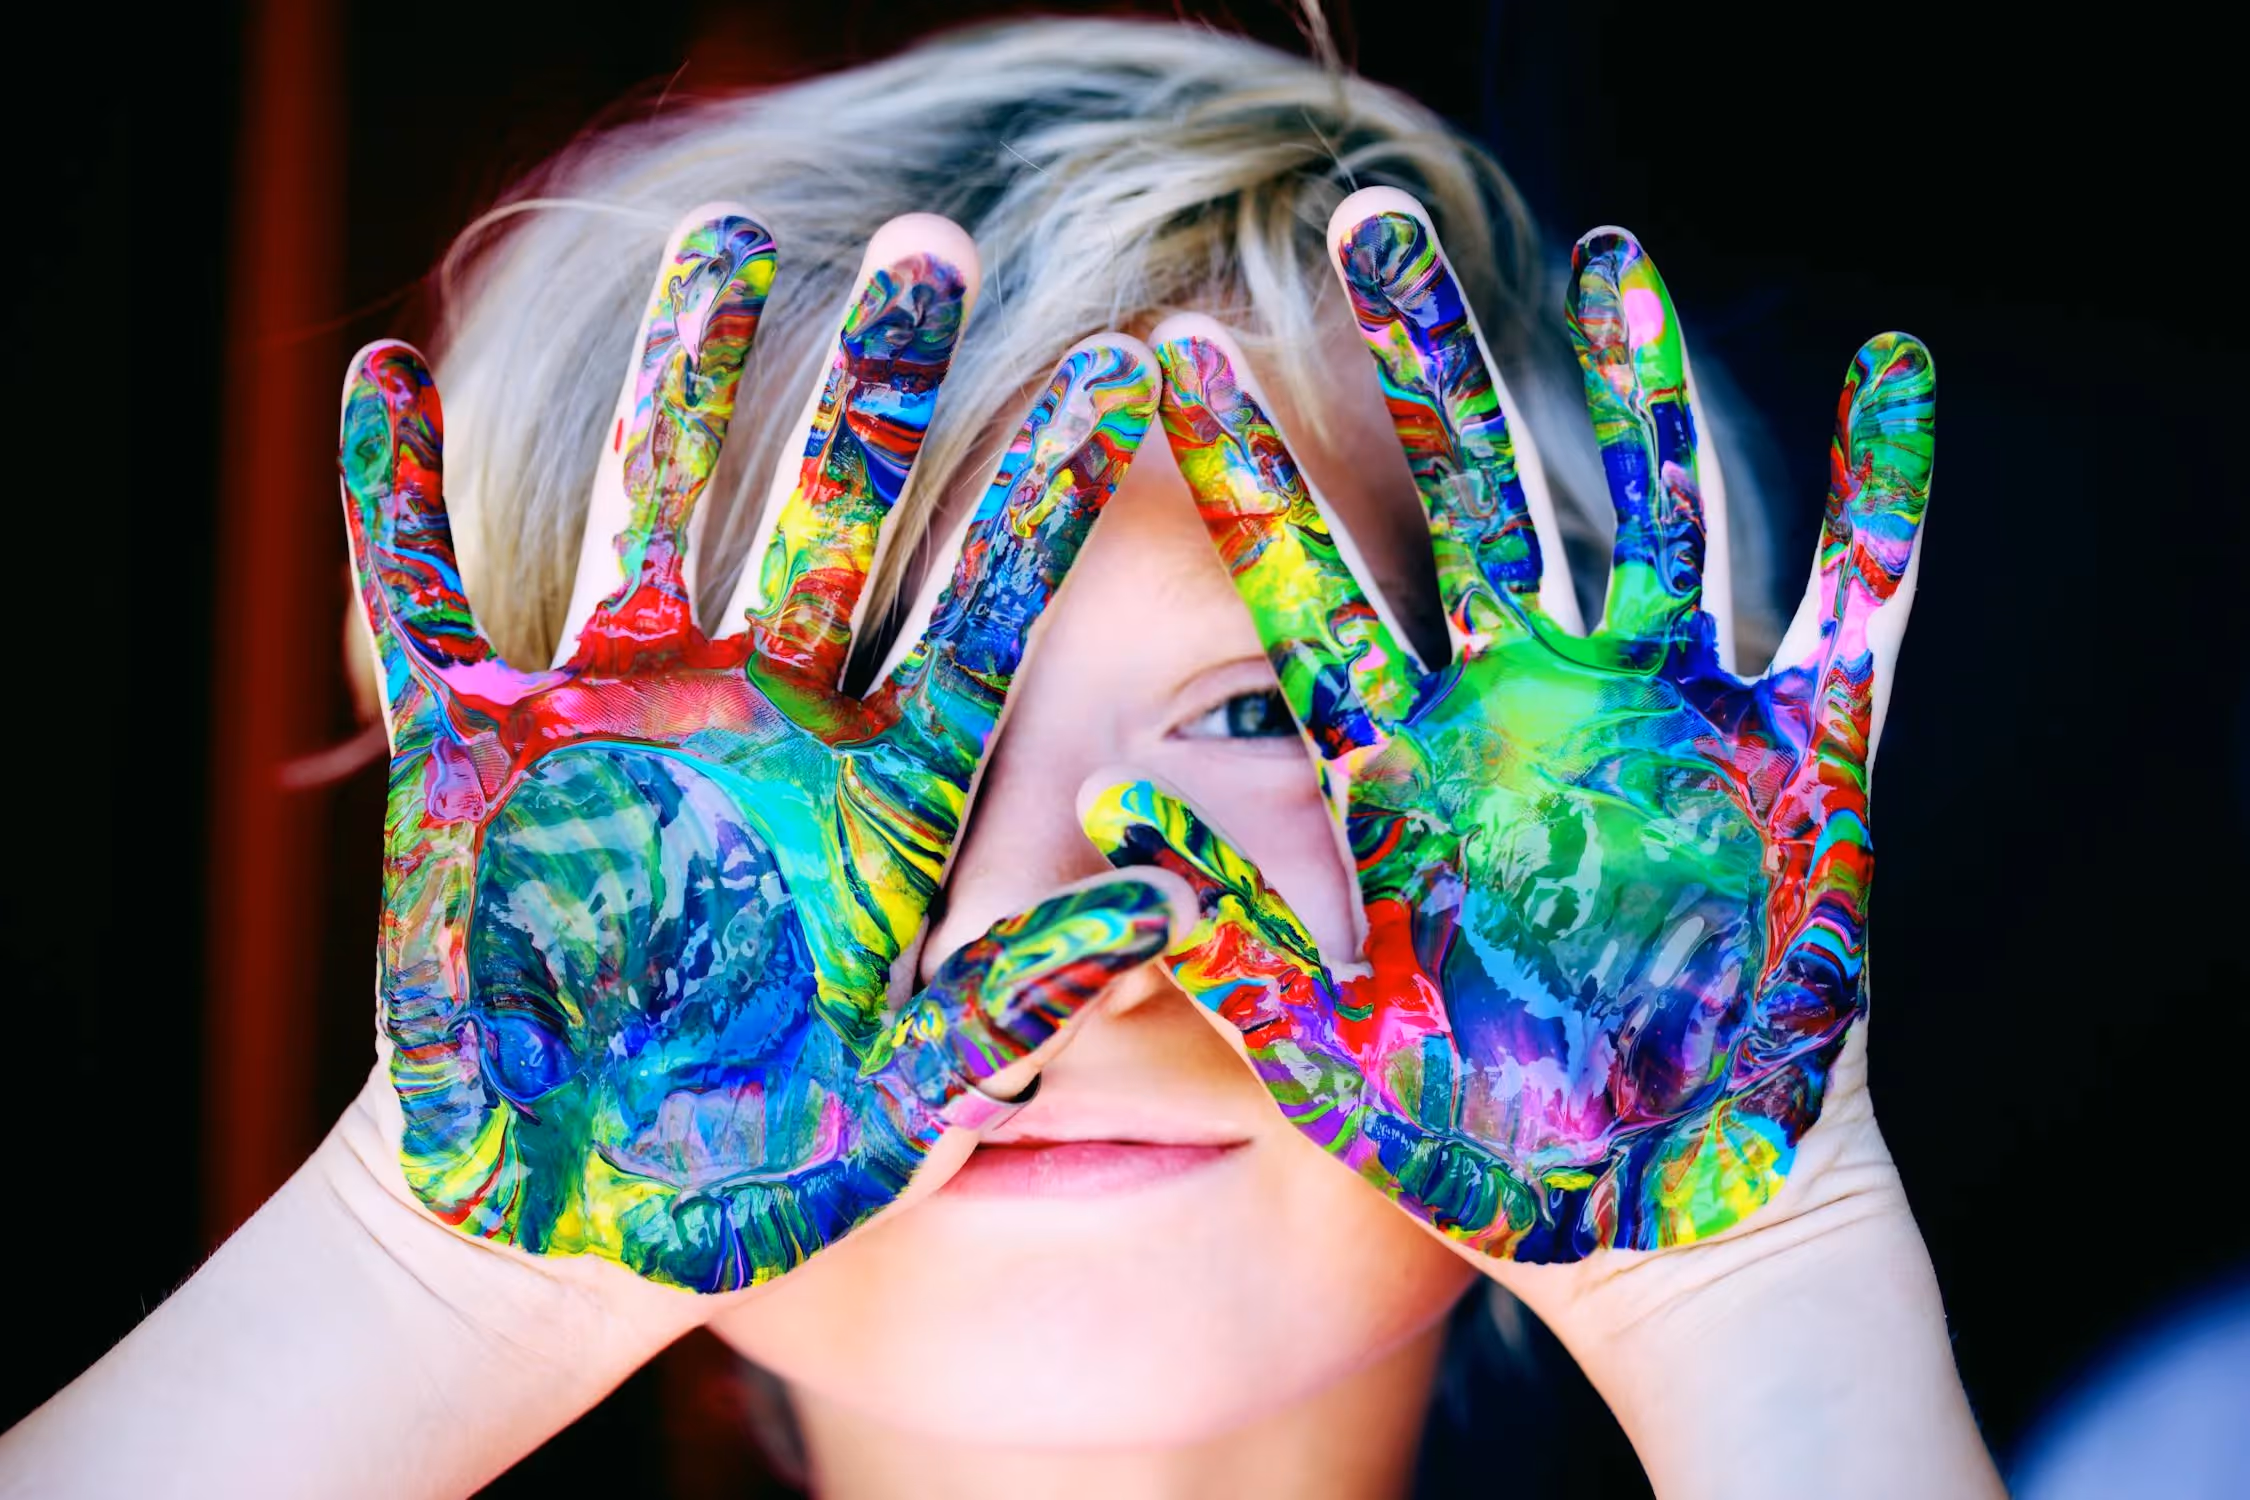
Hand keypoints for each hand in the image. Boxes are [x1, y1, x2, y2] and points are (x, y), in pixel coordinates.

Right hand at [344, 205, 1170, 1292]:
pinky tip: (381, 381)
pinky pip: (427, 599)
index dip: (1046, 497)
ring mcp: (620, 716)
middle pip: (833, 515)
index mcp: (881, 791)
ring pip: (658, 506)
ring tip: (720, 237)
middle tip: (931, 242)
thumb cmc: (755, 1158)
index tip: (1123, 366)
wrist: (575, 1203)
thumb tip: (1172, 899)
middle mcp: (764, 719)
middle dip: (874, 385)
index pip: (986, 613)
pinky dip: (393, 501)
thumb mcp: (906, 1096)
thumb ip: (1024, 995)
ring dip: (680, 380)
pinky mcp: (476, 749)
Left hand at [1084, 189, 1932, 1263]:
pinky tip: (1892, 371)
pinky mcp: (1799, 757)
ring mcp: (1664, 720)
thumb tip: (1096, 817)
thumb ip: (1228, 929)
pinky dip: (1884, 495)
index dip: (1240, 470)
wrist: (1652, 1218)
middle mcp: (1527, 711)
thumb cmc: (1480, 1149)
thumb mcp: (1331, 1046)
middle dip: (1425, 365)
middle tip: (1374, 225)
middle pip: (1467, 499)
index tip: (1163, 354)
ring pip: (1649, 510)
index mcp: (1407, 765)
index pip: (1306, 585)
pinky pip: (1855, 601)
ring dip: (1640, 388)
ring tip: (1615, 257)